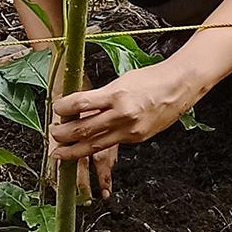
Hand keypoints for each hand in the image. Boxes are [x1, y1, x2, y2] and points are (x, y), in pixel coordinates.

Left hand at [49, 62, 203, 178]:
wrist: (179, 87)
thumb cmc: (150, 79)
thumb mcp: (121, 81)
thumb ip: (100, 96)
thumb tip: (78, 106)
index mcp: (116, 94)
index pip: (81, 103)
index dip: (64, 108)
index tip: (56, 108)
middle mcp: (122, 114)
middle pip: (84, 129)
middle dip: (63, 134)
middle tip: (52, 134)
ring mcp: (130, 129)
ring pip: (94, 145)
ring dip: (73, 150)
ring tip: (59, 152)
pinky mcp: (136, 138)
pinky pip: (111, 144)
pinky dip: (94, 148)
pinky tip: (85, 148)